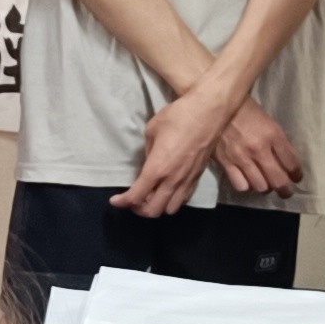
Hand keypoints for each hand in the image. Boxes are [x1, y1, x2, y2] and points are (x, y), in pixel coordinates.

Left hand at [114, 83, 235, 217]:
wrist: (209, 112)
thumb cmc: (178, 117)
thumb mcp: (152, 130)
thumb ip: (148, 152)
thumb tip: (149, 162)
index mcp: (157, 168)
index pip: (136, 196)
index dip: (122, 202)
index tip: (115, 201)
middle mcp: (172, 180)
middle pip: (153, 211)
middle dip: (139, 209)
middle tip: (132, 199)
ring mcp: (186, 181)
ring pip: (170, 209)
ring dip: (157, 207)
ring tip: (151, 196)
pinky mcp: (197, 177)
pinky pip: (183, 199)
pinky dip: (172, 201)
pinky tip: (167, 190)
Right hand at [208, 94, 303, 201]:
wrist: (217, 104)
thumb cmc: (246, 110)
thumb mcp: (268, 121)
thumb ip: (277, 141)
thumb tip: (286, 161)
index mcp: (273, 135)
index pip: (292, 163)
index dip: (297, 174)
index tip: (296, 177)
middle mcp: (259, 149)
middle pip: (278, 180)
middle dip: (285, 190)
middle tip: (286, 191)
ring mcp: (242, 157)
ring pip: (260, 186)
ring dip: (265, 188)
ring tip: (265, 184)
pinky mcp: (226, 162)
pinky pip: (241, 185)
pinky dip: (246, 186)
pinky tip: (247, 180)